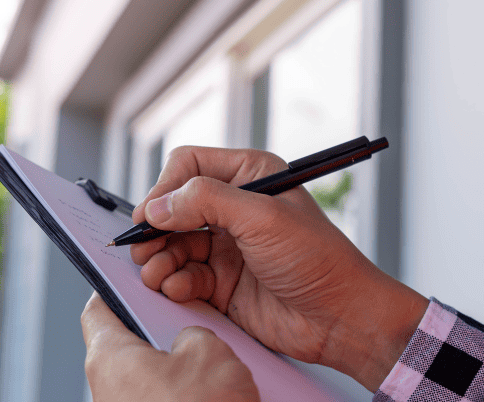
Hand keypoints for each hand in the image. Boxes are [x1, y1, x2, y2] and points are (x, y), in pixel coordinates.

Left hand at [82, 292, 259, 401]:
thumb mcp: (209, 350)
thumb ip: (193, 332)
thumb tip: (189, 343)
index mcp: (108, 356)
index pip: (98, 309)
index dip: (116, 287)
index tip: (132, 277)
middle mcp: (107, 388)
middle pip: (129, 343)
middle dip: (162, 328)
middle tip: (191, 317)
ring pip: (151, 375)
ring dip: (181, 365)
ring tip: (215, 359)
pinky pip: (163, 399)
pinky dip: (187, 390)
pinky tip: (216, 390)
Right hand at [130, 146, 427, 390]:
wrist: (340, 318)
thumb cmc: (317, 259)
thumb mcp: (263, 218)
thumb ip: (206, 202)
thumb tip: (158, 206)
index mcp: (250, 176)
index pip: (189, 166)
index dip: (165, 188)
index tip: (150, 215)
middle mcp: (235, 208)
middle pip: (173, 207)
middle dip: (155, 228)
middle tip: (143, 248)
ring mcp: (227, 247)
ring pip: (172, 244)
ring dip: (158, 258)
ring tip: (157, 273)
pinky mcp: (222, 283)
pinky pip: (182, 276)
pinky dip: (173, 282)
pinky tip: (179, 289)